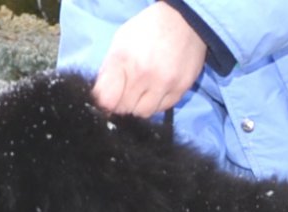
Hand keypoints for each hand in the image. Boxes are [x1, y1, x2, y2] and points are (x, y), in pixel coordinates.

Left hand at [93, 2, 206, 116]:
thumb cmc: (147, 30)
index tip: (109, 98)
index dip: (105, 101)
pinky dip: (156, 103)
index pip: (107, 99)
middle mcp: (144, 74)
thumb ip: (110, 70)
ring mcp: (164, 84)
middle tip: (127, 92)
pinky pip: (162, 108)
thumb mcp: (120, 42)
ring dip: (140, 105)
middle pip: (125, 108)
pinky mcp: (180, 89)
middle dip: (123, 102)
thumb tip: (103, 97)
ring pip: (144, 113)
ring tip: (143, 92)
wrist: (184, 22)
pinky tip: (157, 89)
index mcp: (123, 59)